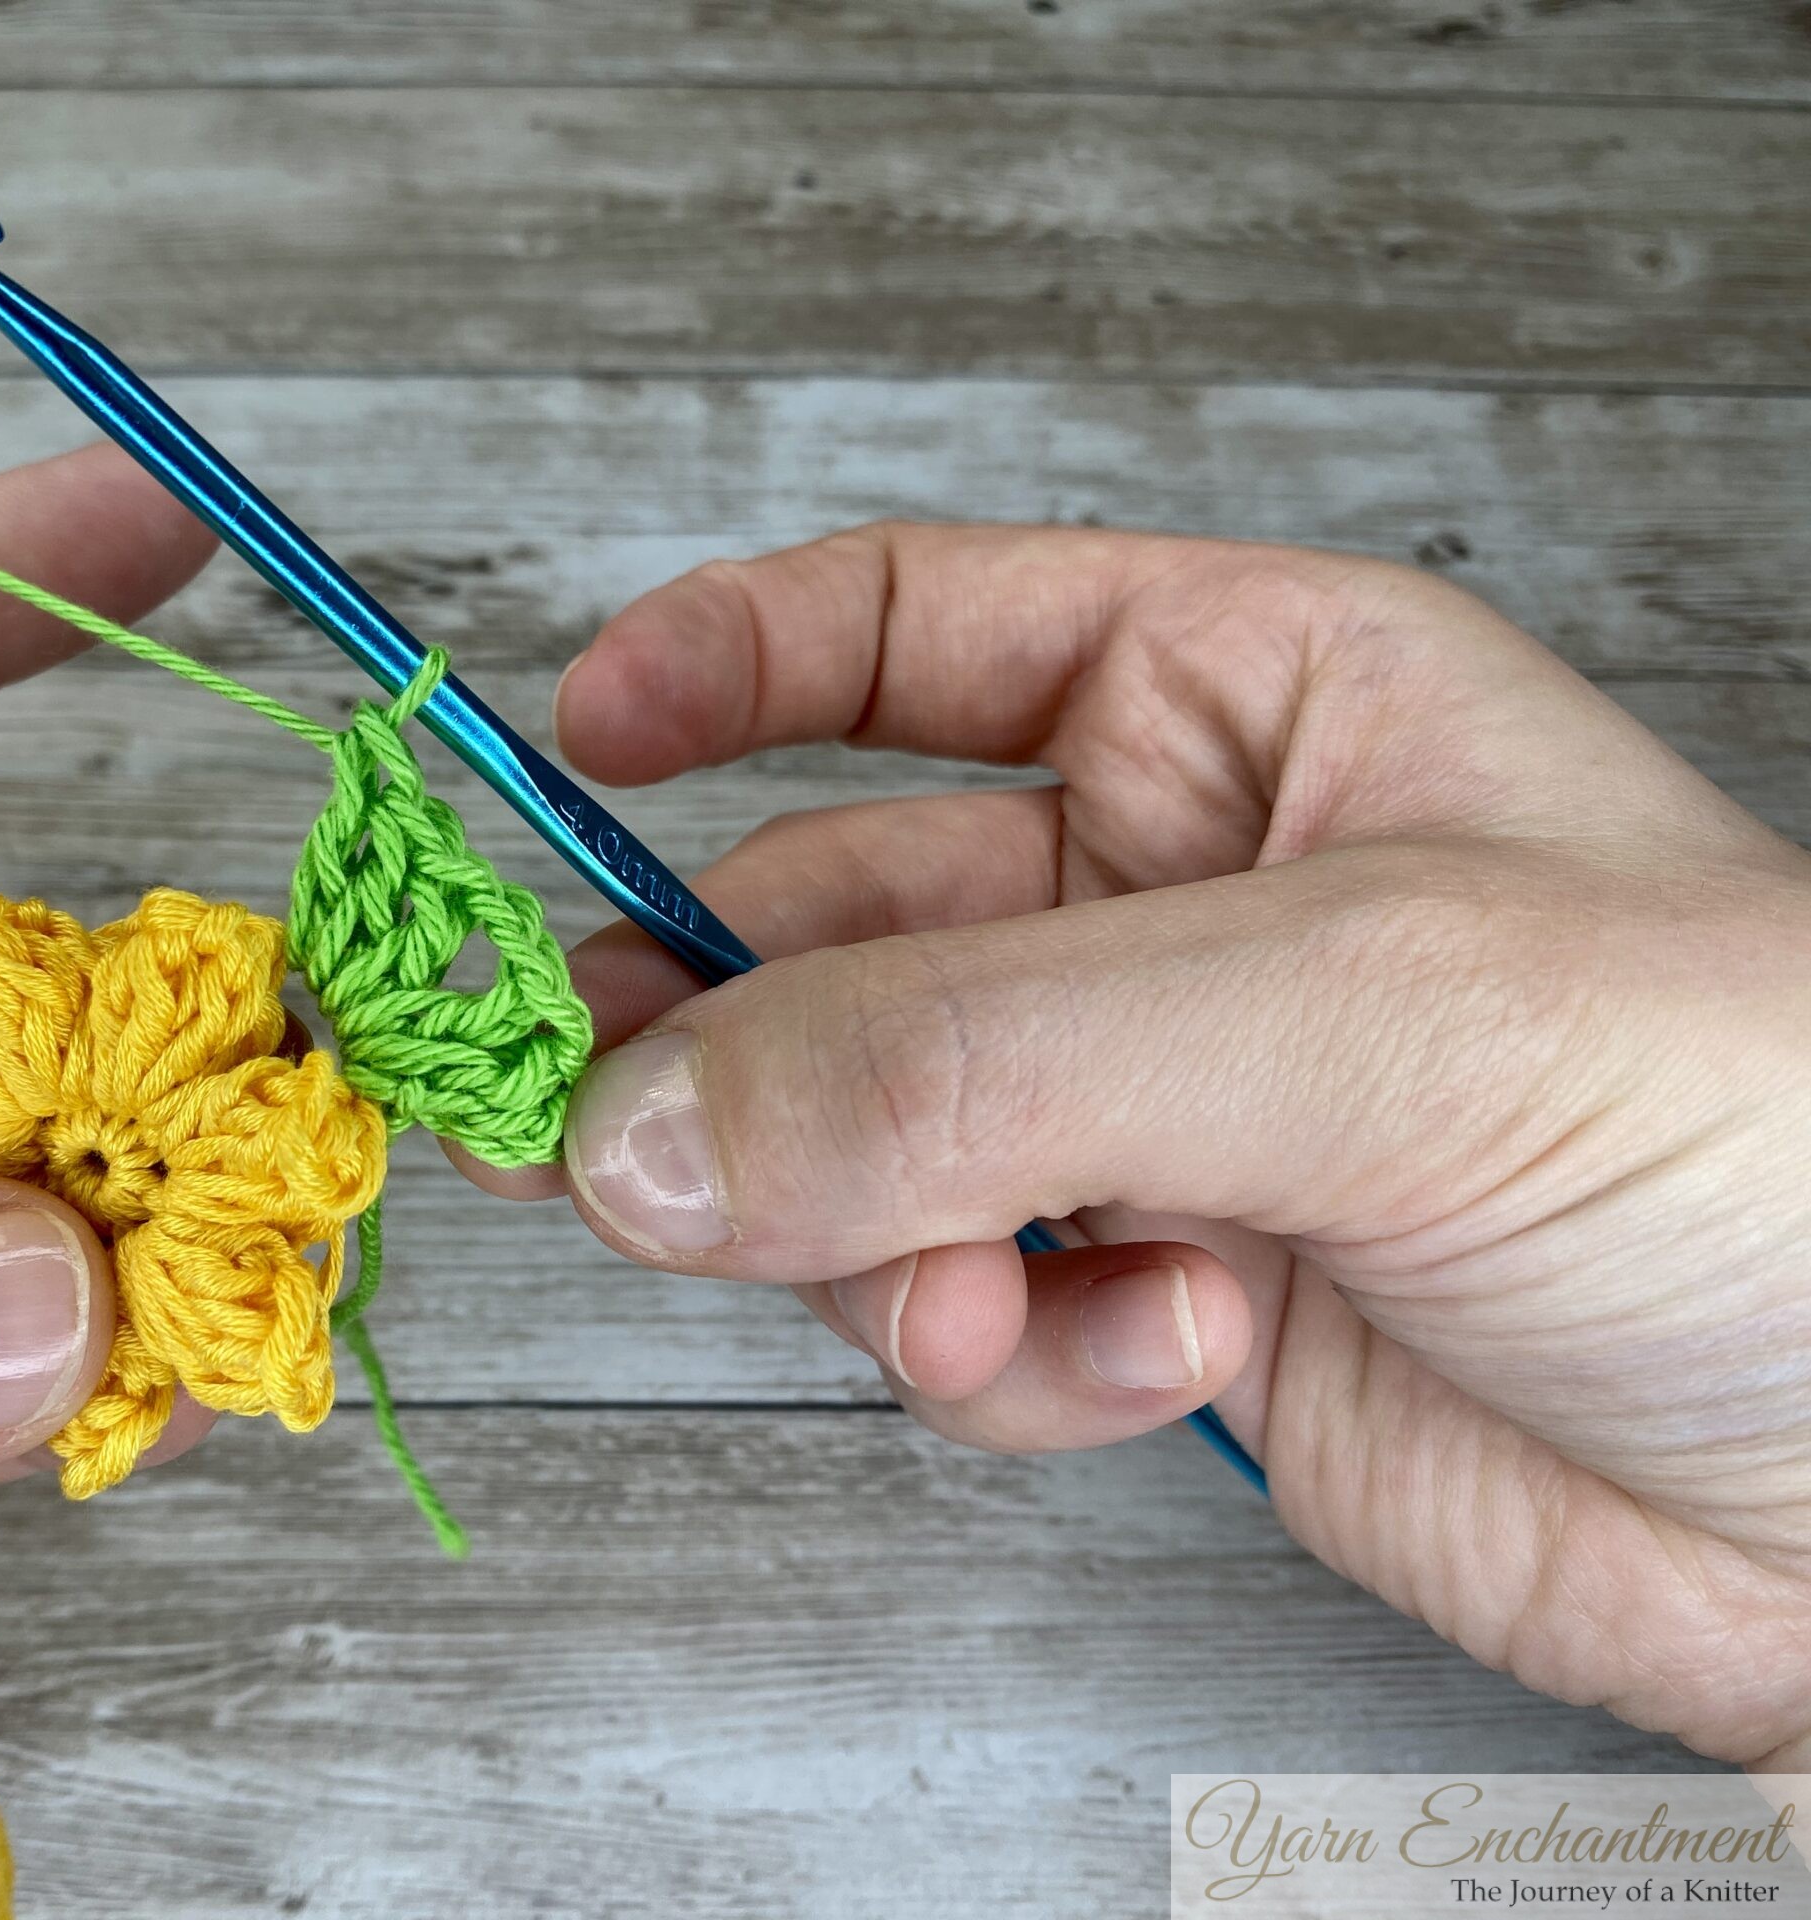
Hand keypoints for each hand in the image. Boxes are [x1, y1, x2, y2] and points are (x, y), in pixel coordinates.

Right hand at [465, 524, 1810, 1765]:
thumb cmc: (1775, 1135)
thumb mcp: (1359, 1015)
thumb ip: (973, 1055)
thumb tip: (652, 1119)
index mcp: (1250, 707)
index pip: (918, 630)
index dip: (723, 668)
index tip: (566, 747)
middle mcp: (1178, 898)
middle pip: (832, 921)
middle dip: (730, 1029)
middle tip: (594, 1109)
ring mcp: (1155, 1108)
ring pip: (856, 1139)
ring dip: (874, 1232)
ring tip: (981, 1296)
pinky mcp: (1155, 1297)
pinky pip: (951, 1308)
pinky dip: (1006, 1355)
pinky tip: (1159, 1355)